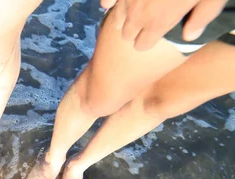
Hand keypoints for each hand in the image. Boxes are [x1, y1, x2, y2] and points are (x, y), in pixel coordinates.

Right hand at [102, 0, 226, 50]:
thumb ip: (200, 19)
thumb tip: (190, 36)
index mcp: (157, 23)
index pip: (141, 45)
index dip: (148, 41)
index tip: (156, 34)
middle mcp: (136, 15)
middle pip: (126, 35)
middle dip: (136, 31)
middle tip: (148, 20)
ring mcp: (125, 1)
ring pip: (116, 19)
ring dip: (125, 18)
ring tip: (137, 10)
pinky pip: (106, 1)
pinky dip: (111, 3)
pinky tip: (121, 1)